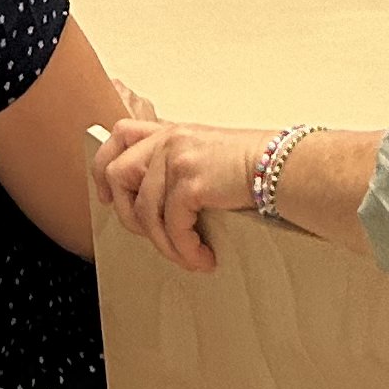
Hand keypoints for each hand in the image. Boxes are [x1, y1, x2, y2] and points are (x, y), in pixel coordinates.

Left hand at [94, 117, 273, 274]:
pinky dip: (185, 249)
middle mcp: (170, 139)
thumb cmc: (256, 165)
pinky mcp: (190, 181)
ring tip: (188, 257)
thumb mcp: (209, 153)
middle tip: (150, 236)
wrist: (284, 166)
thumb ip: (180, 164)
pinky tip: (203, 257)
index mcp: (173, 131)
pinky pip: (170, 226)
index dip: (104, 165)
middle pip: (118, 173)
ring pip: (143, 210)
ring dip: (164, 244)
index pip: (121, 134)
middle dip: (126, 213)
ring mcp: (177, 158)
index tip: (107, 195)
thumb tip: (155, 202)